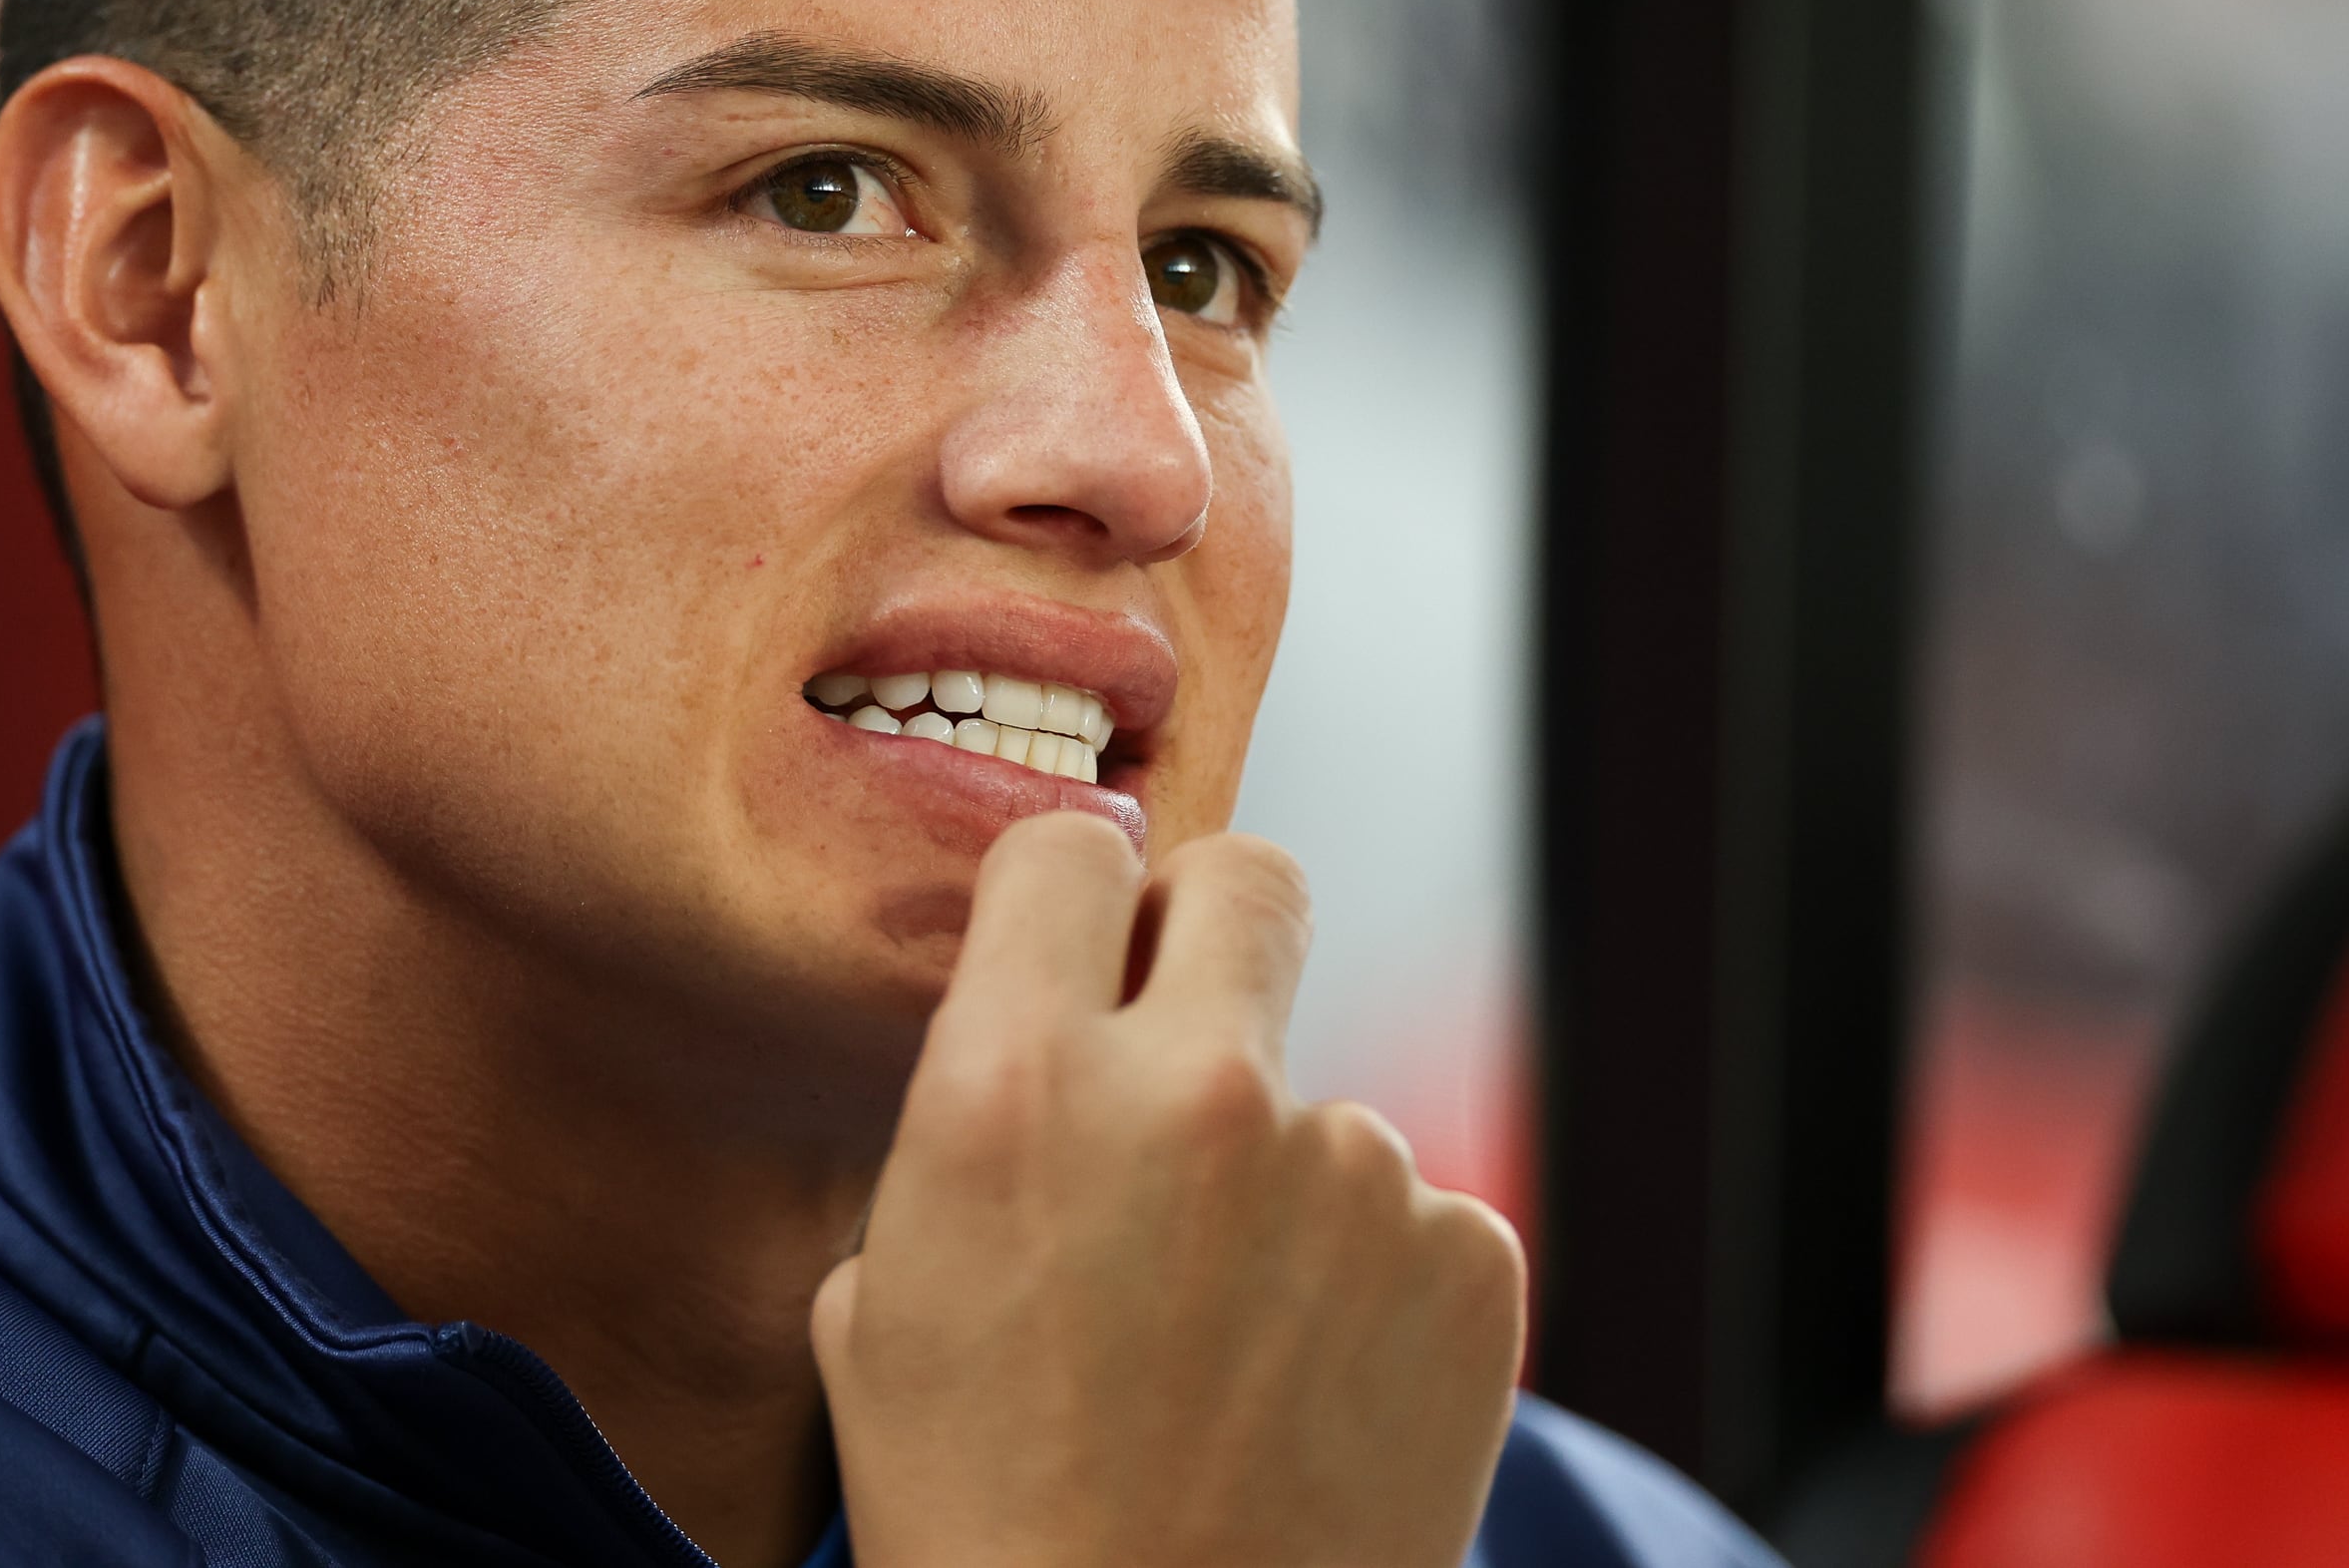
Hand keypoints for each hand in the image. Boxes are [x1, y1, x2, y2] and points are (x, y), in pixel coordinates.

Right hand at [812, 812, 1525, 1567]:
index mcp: (1013, 1085)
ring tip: (1231, 1351)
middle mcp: (1195, 1091)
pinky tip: (1313, 1400)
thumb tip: (1039, 1060)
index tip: (1076, 948)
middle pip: (1252, 878)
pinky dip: (1374, 1291)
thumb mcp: (877, 1305)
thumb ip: (966, 1135)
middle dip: (1218, 934)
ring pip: (1325, 1102)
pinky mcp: (1471, 1260)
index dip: (1069, 899)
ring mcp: (1353, 1169)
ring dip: (1286, 1186)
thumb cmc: (983, 1523)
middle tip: (1190, 1045)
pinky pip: (1419, 1220)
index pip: (1067, 847)